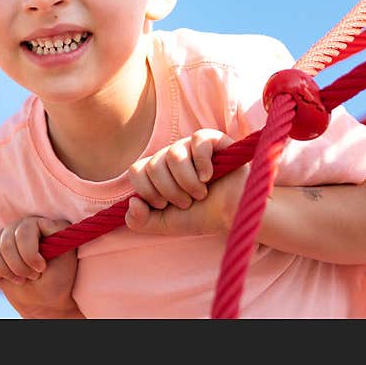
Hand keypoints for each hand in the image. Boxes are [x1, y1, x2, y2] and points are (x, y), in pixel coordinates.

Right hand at [0, 217, 81, 317]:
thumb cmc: (56, 282)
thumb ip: (56, 244)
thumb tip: (47, 225)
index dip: (30, 254)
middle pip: (6, 242)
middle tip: (31, 277)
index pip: (25, 229)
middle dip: (17, 267)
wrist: (43, 298)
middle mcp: (27, 224)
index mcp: (46, 225)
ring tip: (18, 278)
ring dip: (3, 269)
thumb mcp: (63, 264)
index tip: (41, 269)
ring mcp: (9, 233)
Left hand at [125, 129, 246, 235]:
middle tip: (187, 201)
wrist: (234, 216)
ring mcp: (191, 146)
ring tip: (201, 193)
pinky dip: (202, 163)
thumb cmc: (201, 217)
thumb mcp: (165, 224)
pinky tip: (210, 176)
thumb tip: (132, 202)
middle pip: (154, 165)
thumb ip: (140, 221)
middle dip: (170, 191)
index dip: (148, 191)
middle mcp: (171, 155)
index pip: (136, 171)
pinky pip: (198, 140)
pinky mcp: (213, 140)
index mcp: (157, 171)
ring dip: (187, 182)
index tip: (165, 205)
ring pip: (174, 155)